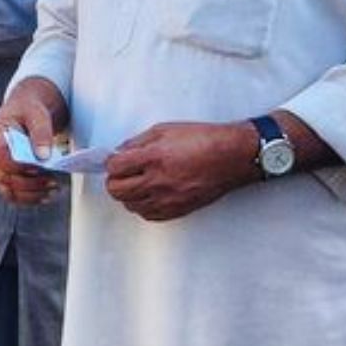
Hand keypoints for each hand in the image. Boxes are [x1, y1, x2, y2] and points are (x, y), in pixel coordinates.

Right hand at [0, 78, 70, 205]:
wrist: (22, 113)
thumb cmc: (28, 112)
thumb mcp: (37, 114)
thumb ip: (41, 133)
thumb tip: (43, 156)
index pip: (0, 157)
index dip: (20, 165)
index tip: (41, 167)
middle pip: (5, 177)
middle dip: (31, 184)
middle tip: (54, 182)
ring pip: (8, 190)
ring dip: (31, 194)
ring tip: (53, 190)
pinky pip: (11, 194)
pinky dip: (28, 198)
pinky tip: (45, 195)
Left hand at [105, 122, 258, 221]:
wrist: (234, 156)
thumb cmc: (204, 139)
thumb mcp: (165, 130)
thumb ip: (138, 142)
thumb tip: (120, 152)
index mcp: (153, 157)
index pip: (114, 167)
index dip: (111, 163)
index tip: (116, 160)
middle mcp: (158, 181)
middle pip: (116, 190)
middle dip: (115, 180)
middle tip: (122, 173)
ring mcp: (168, 198)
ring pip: (130, 205)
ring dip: (128, 194)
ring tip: (137, 183)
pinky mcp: (179, 209)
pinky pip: (148, 215)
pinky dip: (143, 206)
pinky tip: (150, 195)